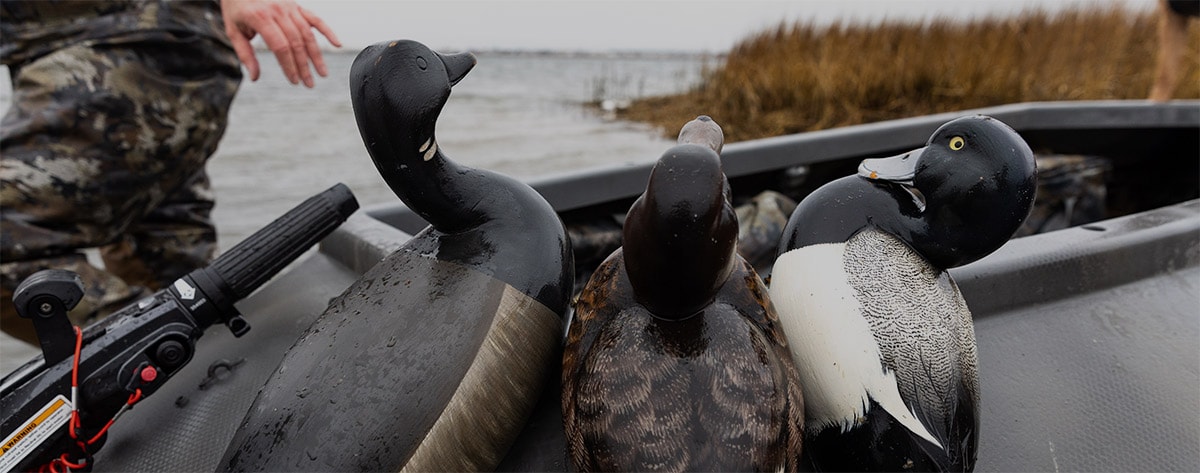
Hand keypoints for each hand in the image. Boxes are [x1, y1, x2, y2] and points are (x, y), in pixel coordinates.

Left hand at [220, 0, 341, 87]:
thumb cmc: (236, 8)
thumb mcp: (233, 31)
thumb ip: (245, 54)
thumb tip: (255, 77)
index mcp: (260, 17)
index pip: (280, 46)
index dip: (289, 65)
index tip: (294, 81)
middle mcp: (278, 11)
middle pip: (296, 42)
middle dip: (304, 65)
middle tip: (309, 83)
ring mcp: (289, 7)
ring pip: (307, 33)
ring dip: (316, 55)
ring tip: (322, 72)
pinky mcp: (297, 5)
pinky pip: (315, 18)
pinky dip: (327, 31)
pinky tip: (337, 44)